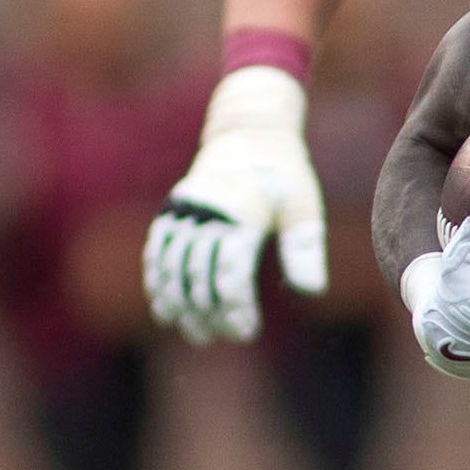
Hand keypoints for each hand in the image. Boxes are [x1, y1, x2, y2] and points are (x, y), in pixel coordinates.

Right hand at [143, 66, 327, 344]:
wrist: (250, 131)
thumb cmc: (285, 174)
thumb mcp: (303, 206)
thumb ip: (305, 248)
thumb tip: (312, 292)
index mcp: (240, 213)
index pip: (231, 273)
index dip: (235, 307)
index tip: (245, 332)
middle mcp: (207, 212)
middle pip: (199, 276)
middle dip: (209, 312)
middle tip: (223, 337)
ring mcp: (184, 210)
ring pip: (173, 268)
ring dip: (180, 304)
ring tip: (195, 333)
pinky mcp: (172, 210)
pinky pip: (157, 251)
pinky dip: (157, 282)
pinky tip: (165, 310)